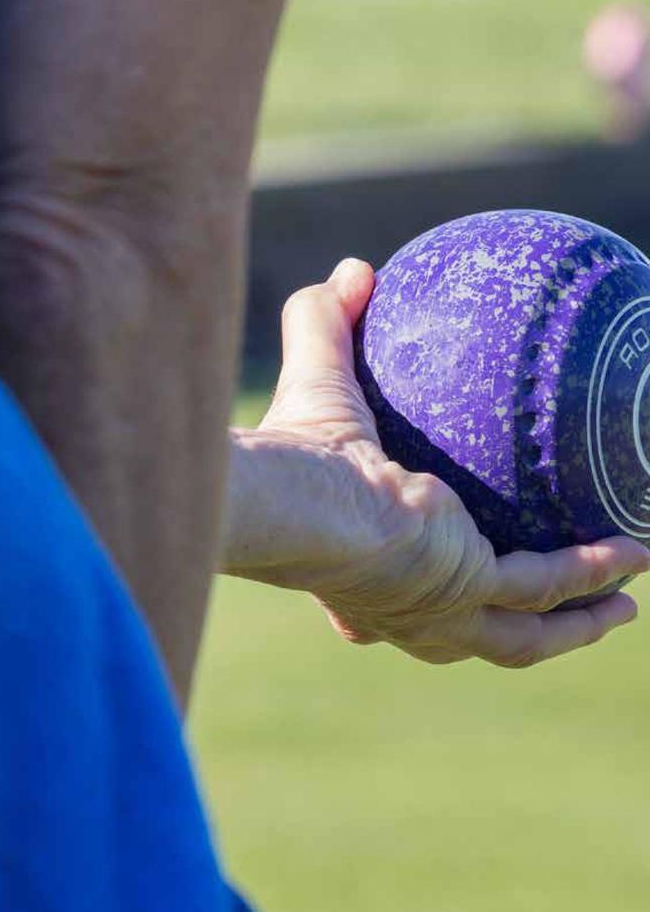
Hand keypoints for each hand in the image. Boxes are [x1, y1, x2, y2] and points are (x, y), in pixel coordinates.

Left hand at [222, 259, 648, 665]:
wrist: (300, 499)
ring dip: (574, 627)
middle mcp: (393, 611)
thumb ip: (324, 325)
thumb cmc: (295, 452)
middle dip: (513, 633)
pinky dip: (591, 572)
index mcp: (352, 578)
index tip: (423, 577)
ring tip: (621, 609)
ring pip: (520, 641)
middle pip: (463, 639)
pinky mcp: (471, 593)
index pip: (374, 612)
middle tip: (553, 613)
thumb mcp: (314, 380)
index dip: (396, 607)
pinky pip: (548, 586)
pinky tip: (633, 553)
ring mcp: (436, 614)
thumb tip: (353, 270)